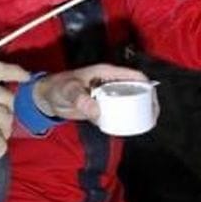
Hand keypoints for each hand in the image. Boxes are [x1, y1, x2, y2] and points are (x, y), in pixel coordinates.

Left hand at [32, 64, 148, 122]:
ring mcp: (108, 95)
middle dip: (149, 101)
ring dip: (140, 111)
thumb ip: (80, 99)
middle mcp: (111, 83)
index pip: (134, 76)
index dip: (147, 85)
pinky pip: (119, 112)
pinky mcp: (102, 107)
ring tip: (148, 124)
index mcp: (107, 73)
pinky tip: (133, 128)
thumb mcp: (68, 91)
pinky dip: (127, 119)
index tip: (154, 100)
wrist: (47, 98)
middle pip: (137, 89)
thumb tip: (97, 112)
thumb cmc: (58, 87)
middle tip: (153, 116)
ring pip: (130, 101)